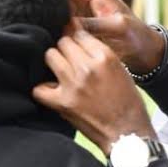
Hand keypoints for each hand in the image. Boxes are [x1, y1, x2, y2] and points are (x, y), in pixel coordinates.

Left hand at [33, 30, 155, 155]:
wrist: (127, 132)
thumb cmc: (128, 102)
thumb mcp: (121, 70)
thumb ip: (101, 55)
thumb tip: (80, 41)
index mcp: (105, 57)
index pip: (80, 34)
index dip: (78, 39)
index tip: (77, 45)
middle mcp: (87, 67)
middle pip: (63, 42)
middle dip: (66, 49)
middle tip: (71, 61)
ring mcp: (73, 84)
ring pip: (50, 56)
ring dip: (55, 62)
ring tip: (62, 72)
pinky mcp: (62, 102)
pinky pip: (39, 88)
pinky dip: (44, 90)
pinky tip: (53, 92)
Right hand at [54, 0, 164, 72]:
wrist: (144, 55)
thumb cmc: (136, 36)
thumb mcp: (119, 27)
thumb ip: (95, 25)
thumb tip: (69, 25)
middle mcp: (83, 1)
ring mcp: (77, 15)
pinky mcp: (75, 30)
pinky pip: (55, 19)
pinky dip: (43, 15)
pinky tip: (27, 15)